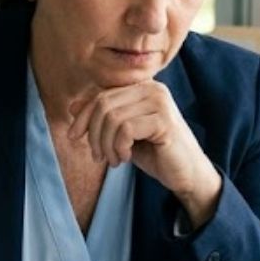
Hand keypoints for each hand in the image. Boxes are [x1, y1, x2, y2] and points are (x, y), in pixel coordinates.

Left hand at [68, 80, 222, 225]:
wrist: (186, 173)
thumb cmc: (155, 152)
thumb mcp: (122, 134)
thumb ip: (102, 118)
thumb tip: (73, 106)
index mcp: (141, 87)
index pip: (100, 94)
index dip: (83, 116)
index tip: (74, 136)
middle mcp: (152, 88)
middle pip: (103, 104)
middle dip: (93, 133)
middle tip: (97, 156)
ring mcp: (160, 102)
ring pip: (112, 117)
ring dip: (106, 144)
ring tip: (114, 160)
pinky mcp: (164, 120)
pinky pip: (126, 129)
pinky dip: (119, 147)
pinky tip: (127, 157)